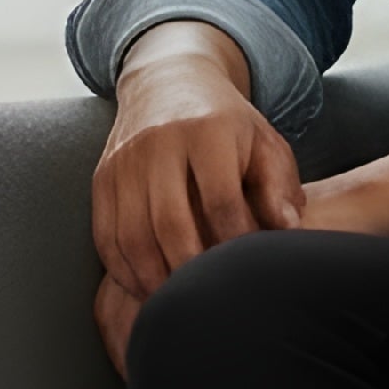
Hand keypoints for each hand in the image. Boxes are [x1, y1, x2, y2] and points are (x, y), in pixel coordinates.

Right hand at [90, 24, 303, 365]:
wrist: (168, 83)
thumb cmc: (229, 126)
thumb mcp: (265, 143)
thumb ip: (280, 186)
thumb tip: (287, 230)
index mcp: (206, 131)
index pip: (221, 201)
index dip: (237, 245)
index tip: (250, 271)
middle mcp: (157, 143)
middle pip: (170, 224)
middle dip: (192, 272)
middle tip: (213, 303)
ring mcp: (123, 162)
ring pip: (132, 236)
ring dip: (155, 280)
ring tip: (179, 305)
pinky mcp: (101, 178)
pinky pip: (106, 237)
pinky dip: (125, 271)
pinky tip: (149, 289)